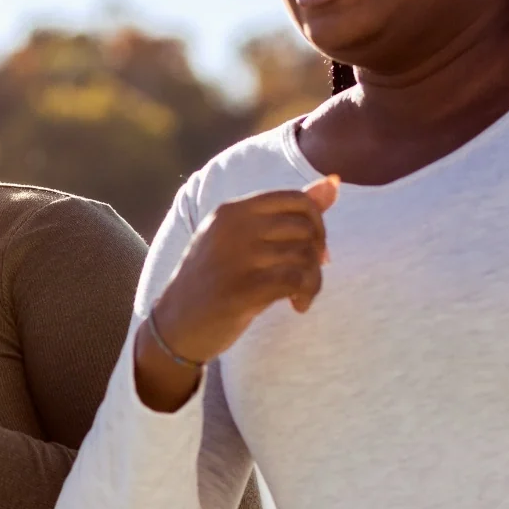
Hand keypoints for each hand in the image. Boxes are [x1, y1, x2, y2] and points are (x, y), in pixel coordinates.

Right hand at [135, 175, 338, 408]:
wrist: (174, 326)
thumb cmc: (212, 281)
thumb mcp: (239, 239)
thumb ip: (285, 212)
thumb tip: (334, 182)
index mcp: (230, 211)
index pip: (297, 200)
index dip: (316, 224)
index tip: (309, 248)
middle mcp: (232, 228)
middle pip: (305, 228)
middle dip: (317, 253)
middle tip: (306, 276)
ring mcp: (236, 258)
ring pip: (305, 255)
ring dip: (313, 279)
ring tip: (299, 295)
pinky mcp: (242, 290)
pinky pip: (297, 280)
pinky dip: (306, 294)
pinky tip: (297, 306)